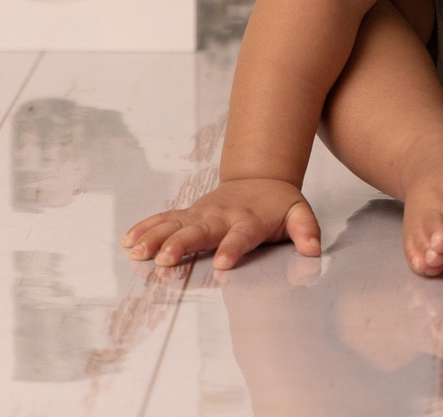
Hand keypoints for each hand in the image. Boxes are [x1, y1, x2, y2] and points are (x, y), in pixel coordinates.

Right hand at [124, 177, 320, 270]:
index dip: (231, 249)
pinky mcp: (189, 213)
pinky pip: (164, 219)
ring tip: (136, 251)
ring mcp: (202, 213)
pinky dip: (146, 227)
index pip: (240, 236)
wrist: (259, 177)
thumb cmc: (278, 204)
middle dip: (181, 245)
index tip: (221, 265)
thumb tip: (313, 249)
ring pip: (175, 224)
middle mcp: (221, 216)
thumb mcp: (299, 214)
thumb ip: (306, 231)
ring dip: (155, 237)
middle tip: (164, 260)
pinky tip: (128, 240)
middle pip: (199, 231)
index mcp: (248, 220)